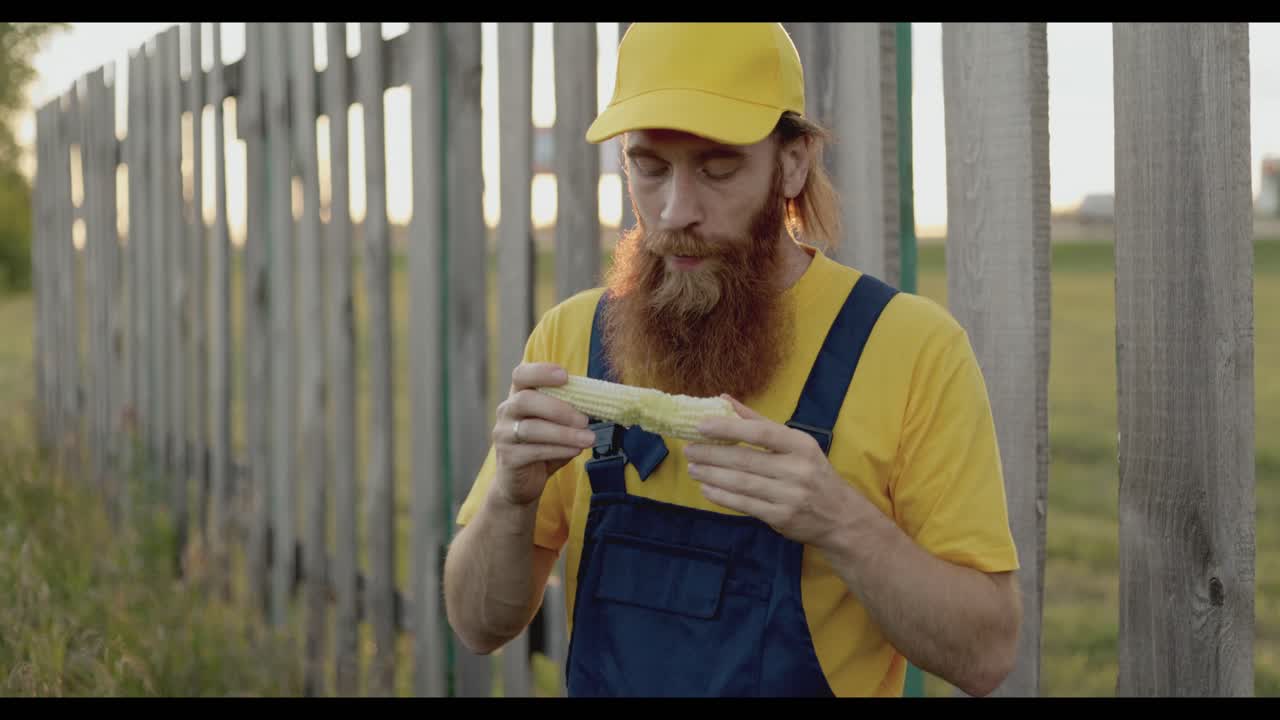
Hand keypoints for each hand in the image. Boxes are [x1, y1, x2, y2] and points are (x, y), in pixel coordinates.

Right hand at [491, 362, 596, 506]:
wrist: (521, 482)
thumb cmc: (542, 445)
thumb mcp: (556, 424)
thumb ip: (568, 410)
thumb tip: (597, 402)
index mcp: (518, 395)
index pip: (522, 375)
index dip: (541, 372)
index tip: (565, 375)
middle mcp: (506, 411)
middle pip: (525, 400)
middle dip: (558, 408)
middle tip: (584, 419)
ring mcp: (504, 435)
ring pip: (531, 429)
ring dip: (564, 433)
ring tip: (588, 438)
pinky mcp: (508, 458)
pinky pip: (533, 451)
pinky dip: (558, 450)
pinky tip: (576, 451)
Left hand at [684, 395, 867, 548]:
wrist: (840, 516)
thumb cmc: (812, 472)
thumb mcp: (795, 444)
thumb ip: (759, 422)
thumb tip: (725, 399)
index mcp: (800, 445)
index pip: (761, 432)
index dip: (729, 428)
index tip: (702, 426)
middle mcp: (797, 469)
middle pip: (746, 459)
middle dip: (712, 454)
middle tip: (689, 449)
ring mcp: (790, 496)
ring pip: (742, 483)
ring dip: (712, 475)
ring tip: (693, 468)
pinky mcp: (782, 518)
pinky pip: (745, 505)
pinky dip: (722, 497)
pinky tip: (707, 489)